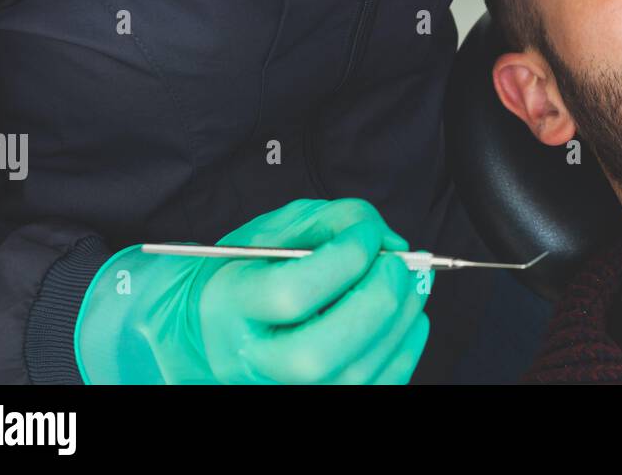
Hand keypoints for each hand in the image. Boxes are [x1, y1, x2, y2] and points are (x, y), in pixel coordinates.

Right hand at [75, 199, 431, 383]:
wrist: (211, 326)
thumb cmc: (248, 273)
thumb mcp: (276, 230)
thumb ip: (332, 221)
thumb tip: (386, 240)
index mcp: (231, 305)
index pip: (292, 292)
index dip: (345, 256)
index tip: (366, 233)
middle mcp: (251, 360)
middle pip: (322, 352)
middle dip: (377, 299)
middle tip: (396, 264)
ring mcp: (283, 390)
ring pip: (355, 377)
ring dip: (401, 322)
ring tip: (410, 283)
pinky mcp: (318, 399)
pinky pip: (376, 388)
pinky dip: (404, 350)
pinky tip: (407, 317)